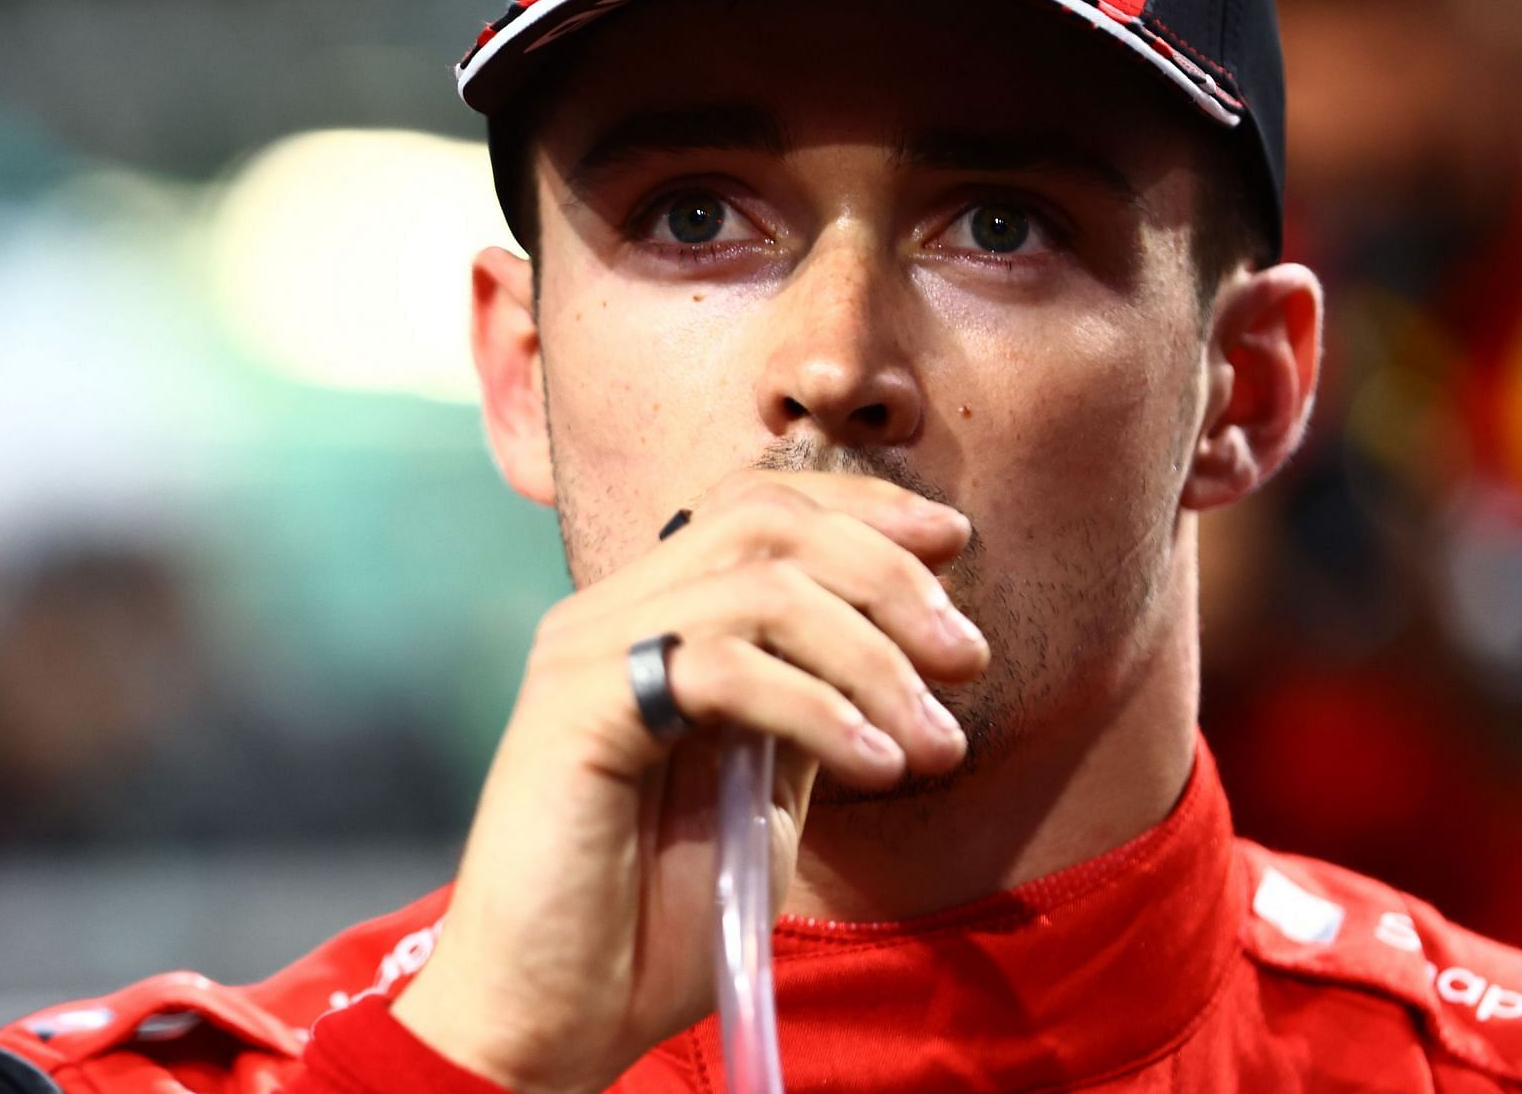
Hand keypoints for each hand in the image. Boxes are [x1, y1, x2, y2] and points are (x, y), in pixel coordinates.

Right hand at [389, 470, 987, 1093]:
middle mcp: (611, 613)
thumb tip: (894, 645)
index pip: (758, 505)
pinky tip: (873, 767)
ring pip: (759, 586)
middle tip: (967, 657)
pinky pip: (721, 665)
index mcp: (651, 619)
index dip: (864, 508)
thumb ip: (807, 707)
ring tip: (932, 744)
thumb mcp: (763, 791)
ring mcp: (589, 651)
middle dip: (890, 574)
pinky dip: (819, 709)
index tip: (956, 547)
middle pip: (768, 521)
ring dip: (874, 658)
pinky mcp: (578, 706)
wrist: (554, 1015)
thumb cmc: (654, 917)